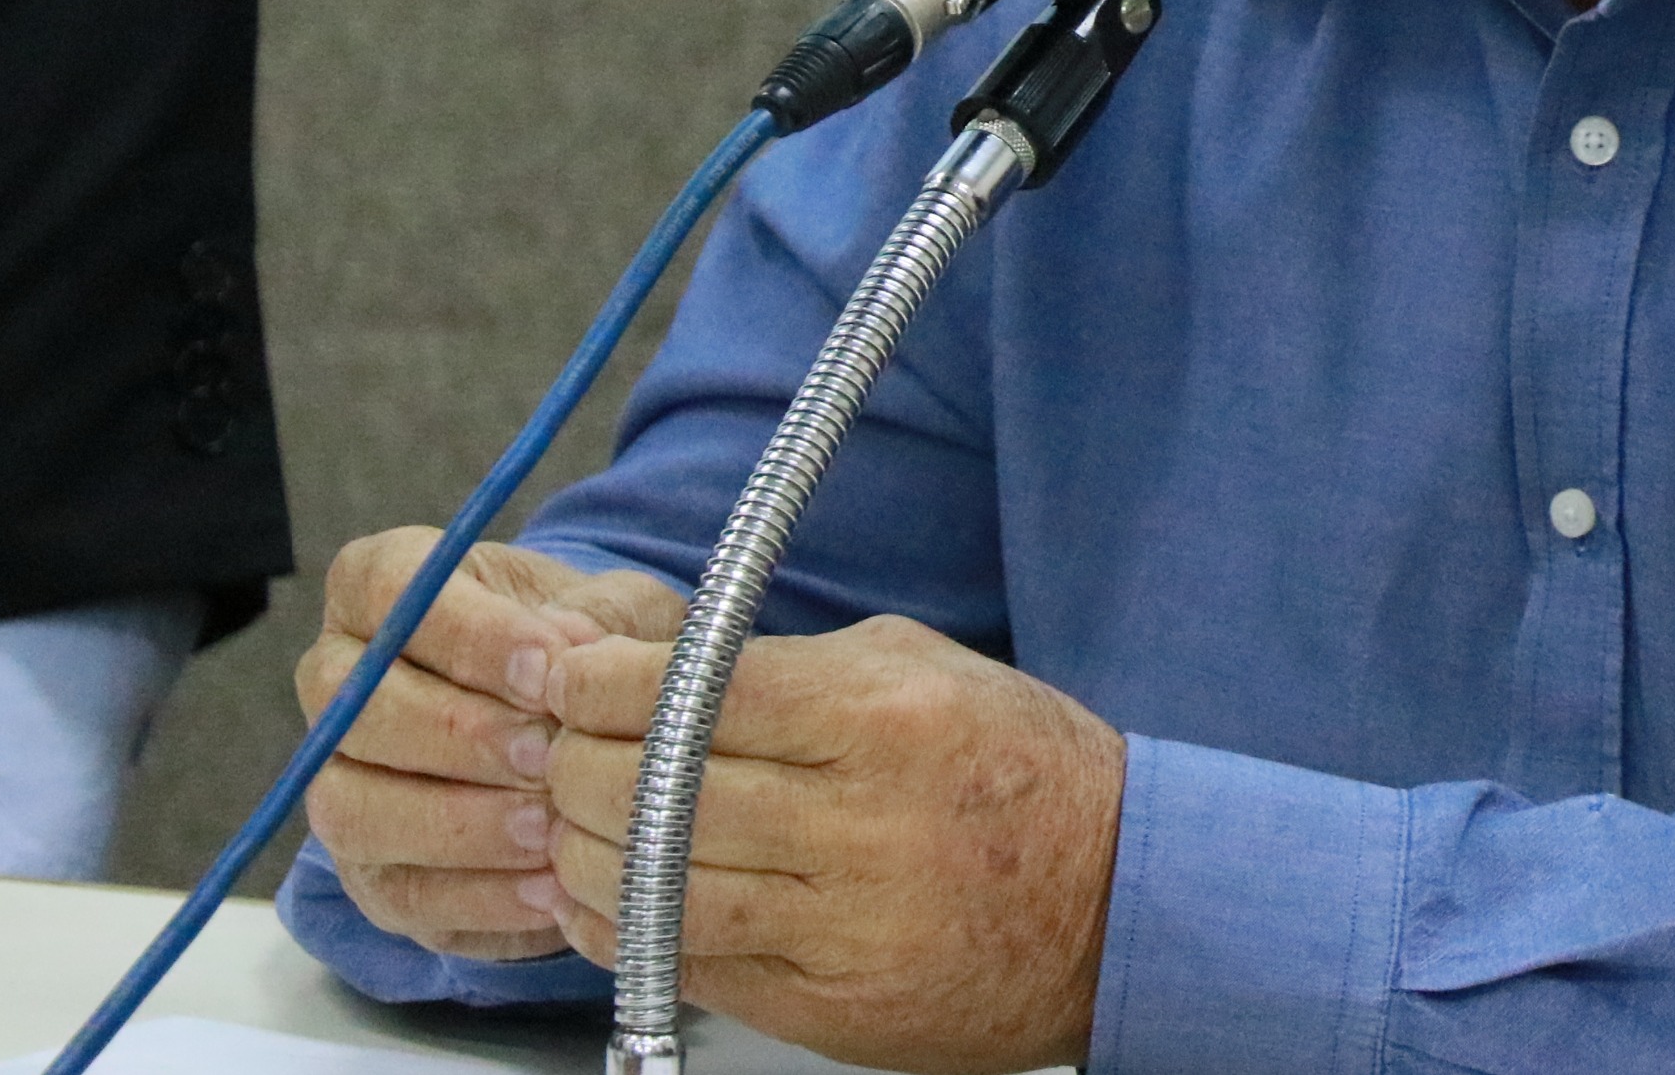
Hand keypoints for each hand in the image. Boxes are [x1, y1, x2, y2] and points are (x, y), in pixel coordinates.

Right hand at [293, 528, 685, 960]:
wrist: (588, 721)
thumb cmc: (592, 643)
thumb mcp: (613, 608)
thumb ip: (595, 619)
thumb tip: (571, 649)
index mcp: (378, 584)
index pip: (391, 591)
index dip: (468, 633)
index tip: (549, 666)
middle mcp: (337, 680)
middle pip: (358, 708)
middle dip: (460, 736)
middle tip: (547, 753)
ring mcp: (341, 780)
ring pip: (355, 808)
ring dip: (458, 823)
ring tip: (549, 827)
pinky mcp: (371, 872)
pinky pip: (399, 893)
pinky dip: (478, 896)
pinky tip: (549, 888)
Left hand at [537, 614, 1124, 1074]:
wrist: (1120, 904)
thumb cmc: (1021, 771)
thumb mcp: (927, 672)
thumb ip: (795, 667)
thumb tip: (656, 669)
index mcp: (887, 719)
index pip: (697, 695)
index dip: (606, 688)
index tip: (570, 679)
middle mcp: (863, 824)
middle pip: (657, 792)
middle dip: (576, 765)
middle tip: (554, 748)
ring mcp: (845, 926)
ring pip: (657, 887)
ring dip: (584, 852)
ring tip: (566, 823)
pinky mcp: (831, 1006)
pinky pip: (691, 964)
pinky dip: (625, 928)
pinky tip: (606, 896)